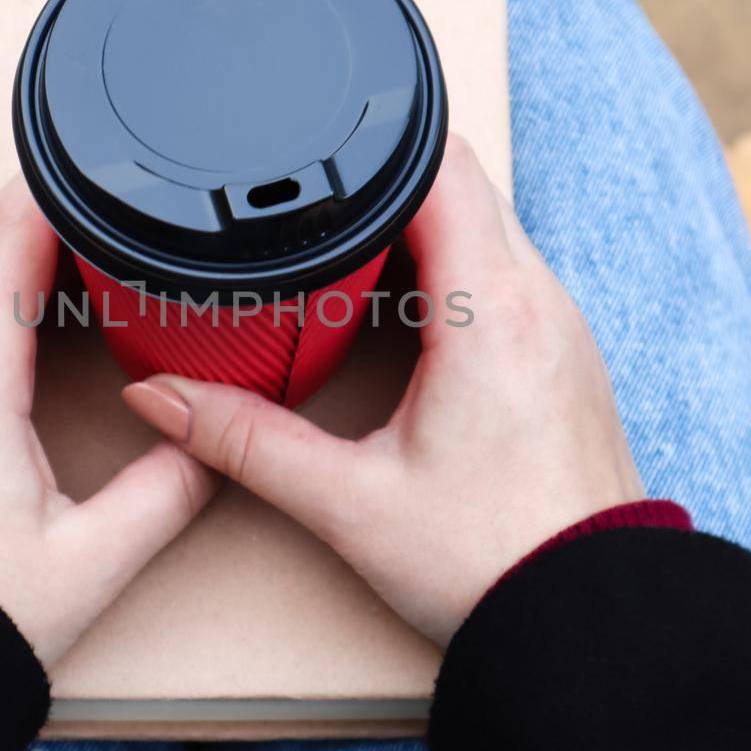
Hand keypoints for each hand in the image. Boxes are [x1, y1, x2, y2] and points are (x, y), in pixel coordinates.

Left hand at [0, 178, 218, 666]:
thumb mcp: (90, 560)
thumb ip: (168, 493)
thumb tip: (214, 449)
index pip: (7, 238)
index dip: (57, 185)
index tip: (104, 156)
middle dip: (44, 207)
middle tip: (113, 199)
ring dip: (8, 248)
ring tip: (77, 247)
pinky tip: (19, 312)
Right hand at [121, 135, 642, 645]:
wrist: (588, 618)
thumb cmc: (494, 561)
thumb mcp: (348, 501)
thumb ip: (244, 441)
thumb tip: (161, 400)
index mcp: (491, 310)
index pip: (442, 166)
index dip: (377, 133)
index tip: (315, 132)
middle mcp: (540, 300)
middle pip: (463, 186)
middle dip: (385, 178)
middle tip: (308, 200)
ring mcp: (561, 326)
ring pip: (488, 227)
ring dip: (421, 224)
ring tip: (344, 247)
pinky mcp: (563, 357)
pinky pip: (507, 273)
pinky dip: (454, 268)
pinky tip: (405, 307)